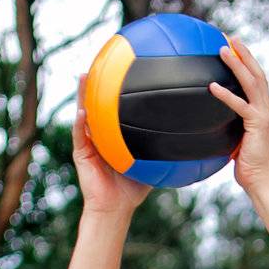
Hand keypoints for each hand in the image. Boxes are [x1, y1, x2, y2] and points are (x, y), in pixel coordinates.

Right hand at [72, 73, 151, 215]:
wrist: (115, 208)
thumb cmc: (133, 189)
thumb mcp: (151, 164)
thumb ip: (165, 151)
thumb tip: (190, 142)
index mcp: (113, 135)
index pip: (113, 107)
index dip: (115, 89)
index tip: (121, 67)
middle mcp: (99, 135)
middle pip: (97, 103)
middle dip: (97, 83)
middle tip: (100, 60)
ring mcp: (88, 142)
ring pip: (83, 113)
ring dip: (82, 95)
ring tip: (84, 76)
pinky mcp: (80, 153)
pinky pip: (79, 135)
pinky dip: (80, 123)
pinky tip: (82, 112)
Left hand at [208, 38, 268, 194]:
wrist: (262, 183)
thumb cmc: (247, 168)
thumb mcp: (235, 143)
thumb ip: (227, 129)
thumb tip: (207, 125)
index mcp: (263, 112)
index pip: (257, 81)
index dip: (248, 62)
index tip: (235, 47)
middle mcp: (267, 110)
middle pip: (257, 74)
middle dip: (244, 53)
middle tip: (231, 37)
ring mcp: (264, 116)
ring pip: (251, 82)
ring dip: (237, 64)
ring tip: (223, 49)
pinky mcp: (257, 125)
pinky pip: (239, 106)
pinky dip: (226, 95)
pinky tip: (212, 86)